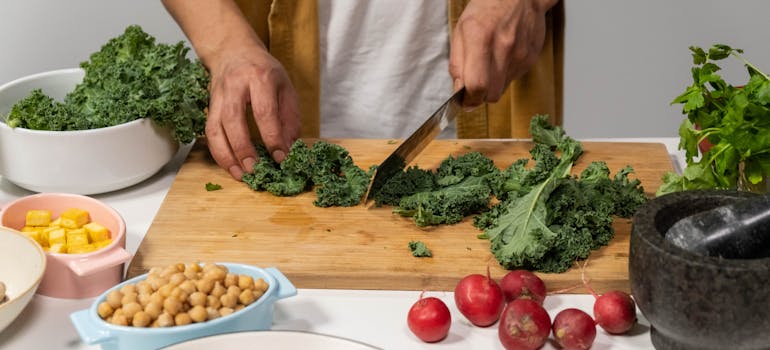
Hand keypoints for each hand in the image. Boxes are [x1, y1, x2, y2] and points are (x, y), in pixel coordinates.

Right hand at [161, 0, 300, 179]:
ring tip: (240, 175)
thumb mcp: (286, 87)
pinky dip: (218, 153)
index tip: (281, 158)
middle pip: (233, 120)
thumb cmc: (264, 71)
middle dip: (243, 149)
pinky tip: (230, 166)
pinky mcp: (209, 107)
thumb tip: (289, 149)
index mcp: (260, 78)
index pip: (264, 112)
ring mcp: (218, 96)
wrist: (233, 51)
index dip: (272, 138)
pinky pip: (209, 133)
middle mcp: (235, 86)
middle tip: (255, 170)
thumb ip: (289, 118)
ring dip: (226, 156)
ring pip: (215, 129)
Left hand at [449, 0, 557, 106]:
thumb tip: (458, 90)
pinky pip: (513, 79)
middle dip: (480, 96)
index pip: (477, 85)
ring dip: (492, 85)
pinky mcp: (531, 59)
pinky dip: (504, 75)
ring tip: (489, 63)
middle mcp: (504, 48)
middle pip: (491, 94)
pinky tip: (502, 57)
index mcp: (481, 39)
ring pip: (502, 89)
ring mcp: (521, 55)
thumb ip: (457, 63)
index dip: (469, 99)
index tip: (464, 100)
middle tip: (473, 86)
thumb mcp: (460, 30)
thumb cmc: (486, 8)